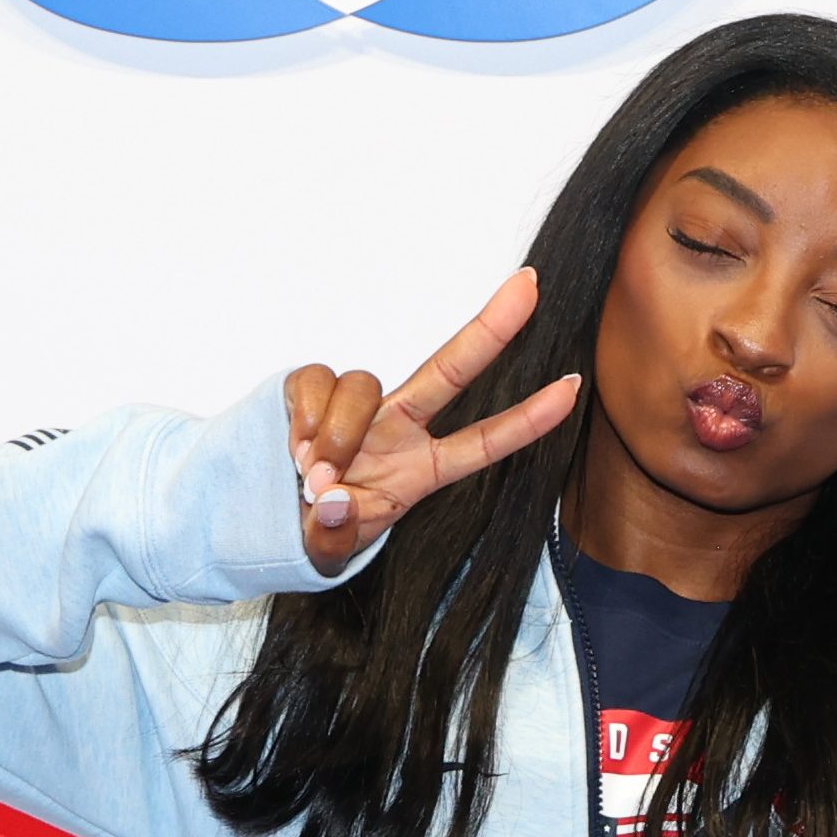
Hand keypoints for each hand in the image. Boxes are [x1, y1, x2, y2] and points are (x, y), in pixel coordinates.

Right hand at [285, 267, 582, 571]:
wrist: (263, 513)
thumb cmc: (318, 527)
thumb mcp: (329, 549)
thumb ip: (333, 534)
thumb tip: (330, 498)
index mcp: (421, 469)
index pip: (483, 442)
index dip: (528, 420)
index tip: (573, 389)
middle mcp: (398, 427)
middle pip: (448, 370)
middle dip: (491, 329)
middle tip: (530, 287)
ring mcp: (359, 406)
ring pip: (364, 383)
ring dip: (337, 433)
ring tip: (314, 472)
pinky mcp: (313, 389)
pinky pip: (316, 381)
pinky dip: (306, 416)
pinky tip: (296, 447)